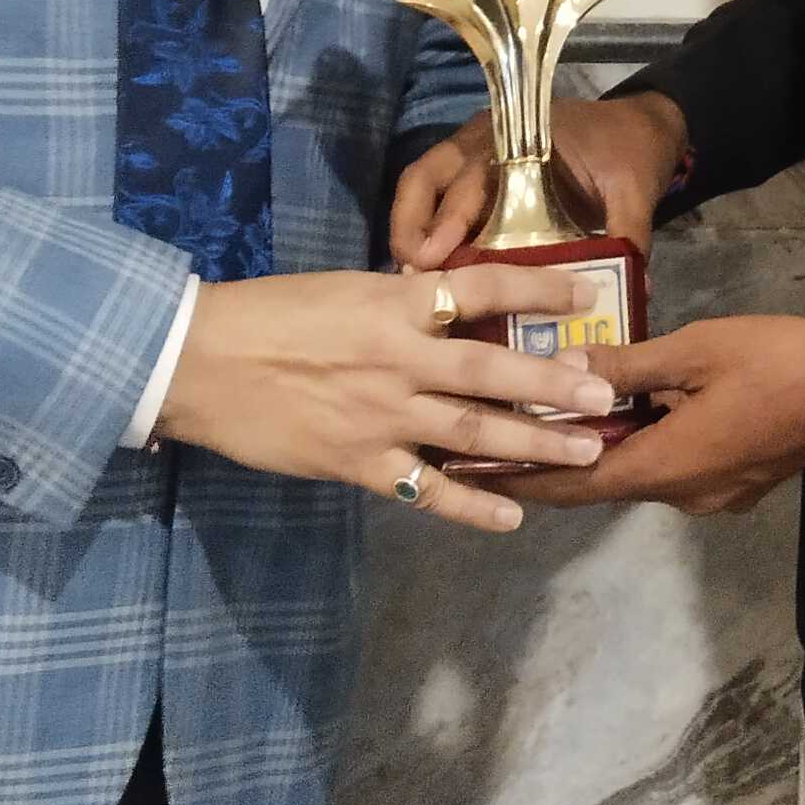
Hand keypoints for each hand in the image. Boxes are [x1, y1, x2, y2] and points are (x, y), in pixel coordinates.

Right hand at [155, 263, 620, 534]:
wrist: (198, 362)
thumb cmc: (267, 315)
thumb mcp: (341, 290)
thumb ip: (397, 302)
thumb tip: (444, 299)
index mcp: (393, 304)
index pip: (481, 288)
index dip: (537, 292)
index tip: (586, 297)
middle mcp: (398, 359)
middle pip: (492, 371)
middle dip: (555, 384)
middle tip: (607, 393)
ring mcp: (381, 415)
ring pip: (473, 432)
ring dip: (535, 443)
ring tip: (587, 450)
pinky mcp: (358, 463)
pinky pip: (426, 489)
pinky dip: (472, 505)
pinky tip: (513, 515)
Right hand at [391, 91, 688, 270]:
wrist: (639, 125)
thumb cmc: (629, 151)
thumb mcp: (633, 191)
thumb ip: (628, 235)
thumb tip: (635, 288)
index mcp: (522, 138)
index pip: (471, 175)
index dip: (447, 216)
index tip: (433, 257)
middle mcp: (486, 141)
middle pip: (427, 177)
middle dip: (412, 226)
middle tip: (410, 276)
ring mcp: (474, 153)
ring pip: (421, 184)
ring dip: (409, 228)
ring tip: (408, 278)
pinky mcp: (476, 174)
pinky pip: (436, 196)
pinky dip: (425, 229)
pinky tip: (427, 272)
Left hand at [494, 314, 804, 516]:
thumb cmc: (781, 361)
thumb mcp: (696, 350)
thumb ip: (628, 367)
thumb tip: (563, 372)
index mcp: (667, 467)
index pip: (575, 485)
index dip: (522, 481)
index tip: (471, 475)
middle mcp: (685, 495)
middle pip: (603, 482)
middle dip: (553, 461)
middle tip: (501, 437)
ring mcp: (715, 493)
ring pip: (640, 472)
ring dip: (600, 450)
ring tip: (553, 417)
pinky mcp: (739, 480)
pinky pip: (673, 465)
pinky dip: (640, 445)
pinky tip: (628, 413)